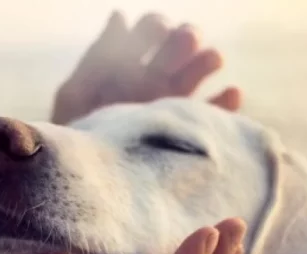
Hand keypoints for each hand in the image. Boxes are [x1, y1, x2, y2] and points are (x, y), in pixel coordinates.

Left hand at [51, 12, 240, 124]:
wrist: (86, 183)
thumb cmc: (75, 137)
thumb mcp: (77, 95)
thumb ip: (98, 57)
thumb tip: (120, 15)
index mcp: (127, 65)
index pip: (150, 31)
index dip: (156, 26)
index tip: (158, 31)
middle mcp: (153, 80)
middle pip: (179, 47)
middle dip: (185, 38)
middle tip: (185, 41)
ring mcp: (172, 105)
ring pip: (198, 73)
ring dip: (207, 60)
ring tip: (211, 59)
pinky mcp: (188, 133)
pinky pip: (214, 115)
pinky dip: (226, 103)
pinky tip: (231, 93)